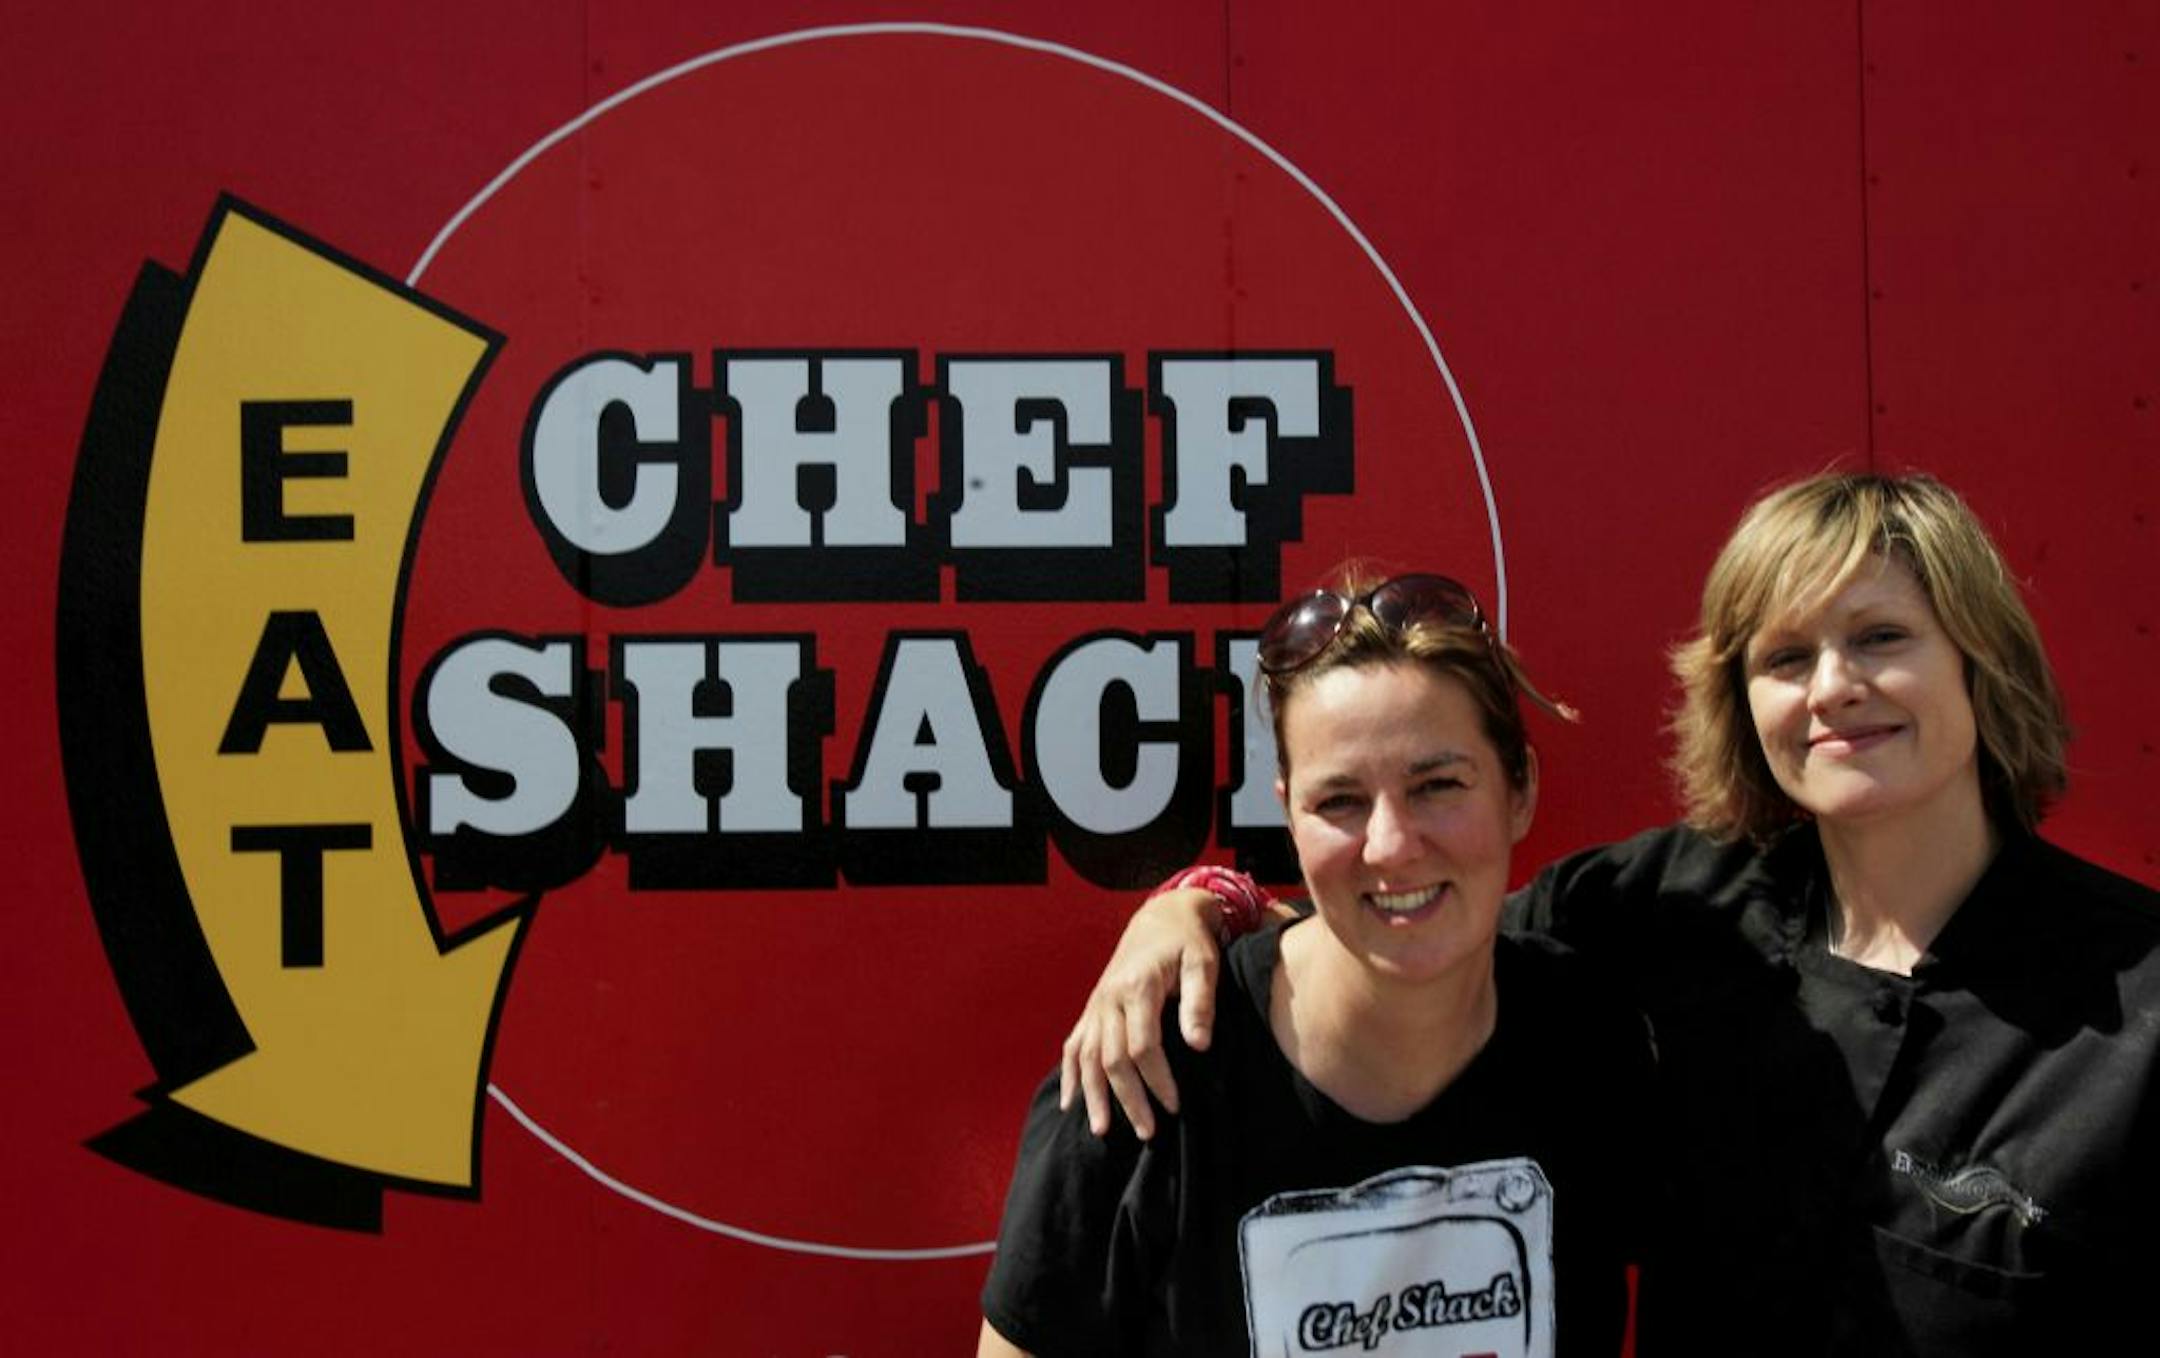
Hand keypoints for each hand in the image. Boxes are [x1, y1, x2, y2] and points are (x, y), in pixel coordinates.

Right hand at [1057, 888, 1224, 1139]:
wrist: (1161, 916)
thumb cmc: (1188, 942)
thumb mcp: (1203, 963)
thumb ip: (1200, 1003)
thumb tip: (1200, 1046)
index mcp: (1137, 987)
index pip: (1142, 1046)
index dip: (1157, 1079)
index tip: (1174, 1105)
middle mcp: (1109, 998)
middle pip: (1110, 1058)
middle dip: (1127, 1098)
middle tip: (1147, 1132)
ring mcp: (1096, 1004)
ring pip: (1086, 1057)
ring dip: (1093, 1095)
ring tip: (1102, 1131)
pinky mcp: (1092, 1008)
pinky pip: (1073, 1045)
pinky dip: (1070, 1075)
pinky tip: (1071, 1103)